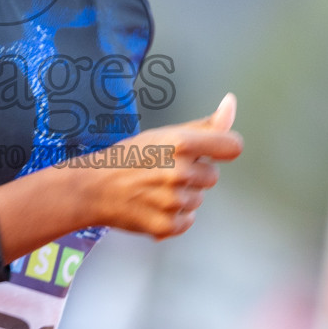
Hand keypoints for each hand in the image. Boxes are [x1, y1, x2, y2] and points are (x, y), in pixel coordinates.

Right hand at [84, 92, 241, 239]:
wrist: (94, 188)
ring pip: (198, 199)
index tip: (209, 151)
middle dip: (194, 174)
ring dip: (182, 196)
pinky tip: (153, 205)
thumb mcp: (166, 134)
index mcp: (180, 144)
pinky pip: (188, 221)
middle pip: (213, 176)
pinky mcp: (166, 225)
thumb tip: (231, 103)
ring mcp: (172, 201)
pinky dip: (174, 217)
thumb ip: (205, 125)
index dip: (223, 148)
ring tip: (155, 188)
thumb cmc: (132, 157)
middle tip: (164, 171)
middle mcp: (178, 172)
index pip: (232, 146)